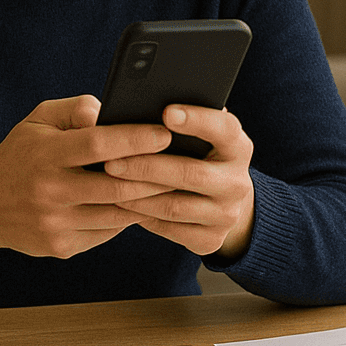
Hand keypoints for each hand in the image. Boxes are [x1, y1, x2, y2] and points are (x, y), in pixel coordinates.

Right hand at [0, 95, 176, 260]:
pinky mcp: (62, 246)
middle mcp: (51, 190)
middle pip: (117, 184)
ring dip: (147, 200)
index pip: (99, 144)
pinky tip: (140, 204)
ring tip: (171, 184)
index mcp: (46, 154)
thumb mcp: (36, 121)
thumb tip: (108, 110)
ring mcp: (56, 223)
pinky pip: (106, 231)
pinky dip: (125, 217)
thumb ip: (73, 110)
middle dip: (155, 174)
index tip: (165, 132)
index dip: (136, 138)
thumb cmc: (18, 156)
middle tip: (183, 163)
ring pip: (117, 213)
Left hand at [101, 105, 254, 259]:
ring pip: (174, 206)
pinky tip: (119, 203)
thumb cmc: (198, 156)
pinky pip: (169, 229)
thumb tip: (143, 105)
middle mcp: (238, 182)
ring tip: (107, 181)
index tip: (167, 112)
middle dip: (147, 166)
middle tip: (111, 160)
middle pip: (190, 173)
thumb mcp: (202, 137)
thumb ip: (182, 123)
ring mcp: (226, 215)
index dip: (198, 120)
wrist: (221, 203)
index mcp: (238, 147)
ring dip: (136, 194)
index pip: (224, 129)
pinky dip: (141, 216)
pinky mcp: (210, 240)